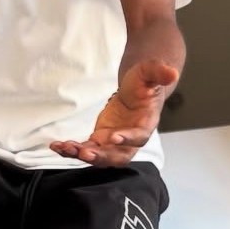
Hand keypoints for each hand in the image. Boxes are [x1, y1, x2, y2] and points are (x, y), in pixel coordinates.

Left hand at [50, 59, 179, 166]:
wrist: (135, 91)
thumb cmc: (144, 82)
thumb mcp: (150, 72)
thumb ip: (159, 72)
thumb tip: (172, 72)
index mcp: (146, 125)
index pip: (139, 137)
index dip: (128, 139)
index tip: (113, 137)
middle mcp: (130, 141)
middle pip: (118, 156)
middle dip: (101, 156)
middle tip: (84, 152)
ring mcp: (114, 143)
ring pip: (99, 157)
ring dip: (82, 155)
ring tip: (65, 148)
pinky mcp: (100, 141)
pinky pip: (86, 150)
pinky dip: (72, 150)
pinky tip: (57, 146)